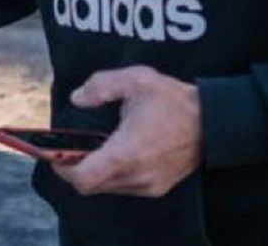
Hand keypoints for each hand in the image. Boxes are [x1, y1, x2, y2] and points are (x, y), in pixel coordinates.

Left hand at [53, 65, 201, 197]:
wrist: (213, 122)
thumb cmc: (174, 100)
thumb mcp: (135, 80)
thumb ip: (100, 86)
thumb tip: (77, 99)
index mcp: (126, 153)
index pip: (83, 178)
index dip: (62, 168)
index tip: (54, 154)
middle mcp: (136, 176)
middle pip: (90, 185)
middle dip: (75, 168)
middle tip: (69, 148)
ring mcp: (148, 185)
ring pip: (107, 188)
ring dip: (93, 172)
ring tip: (91, 147)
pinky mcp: (157, 187)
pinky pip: (124, 187)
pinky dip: (111, 174)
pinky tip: (114, 152)